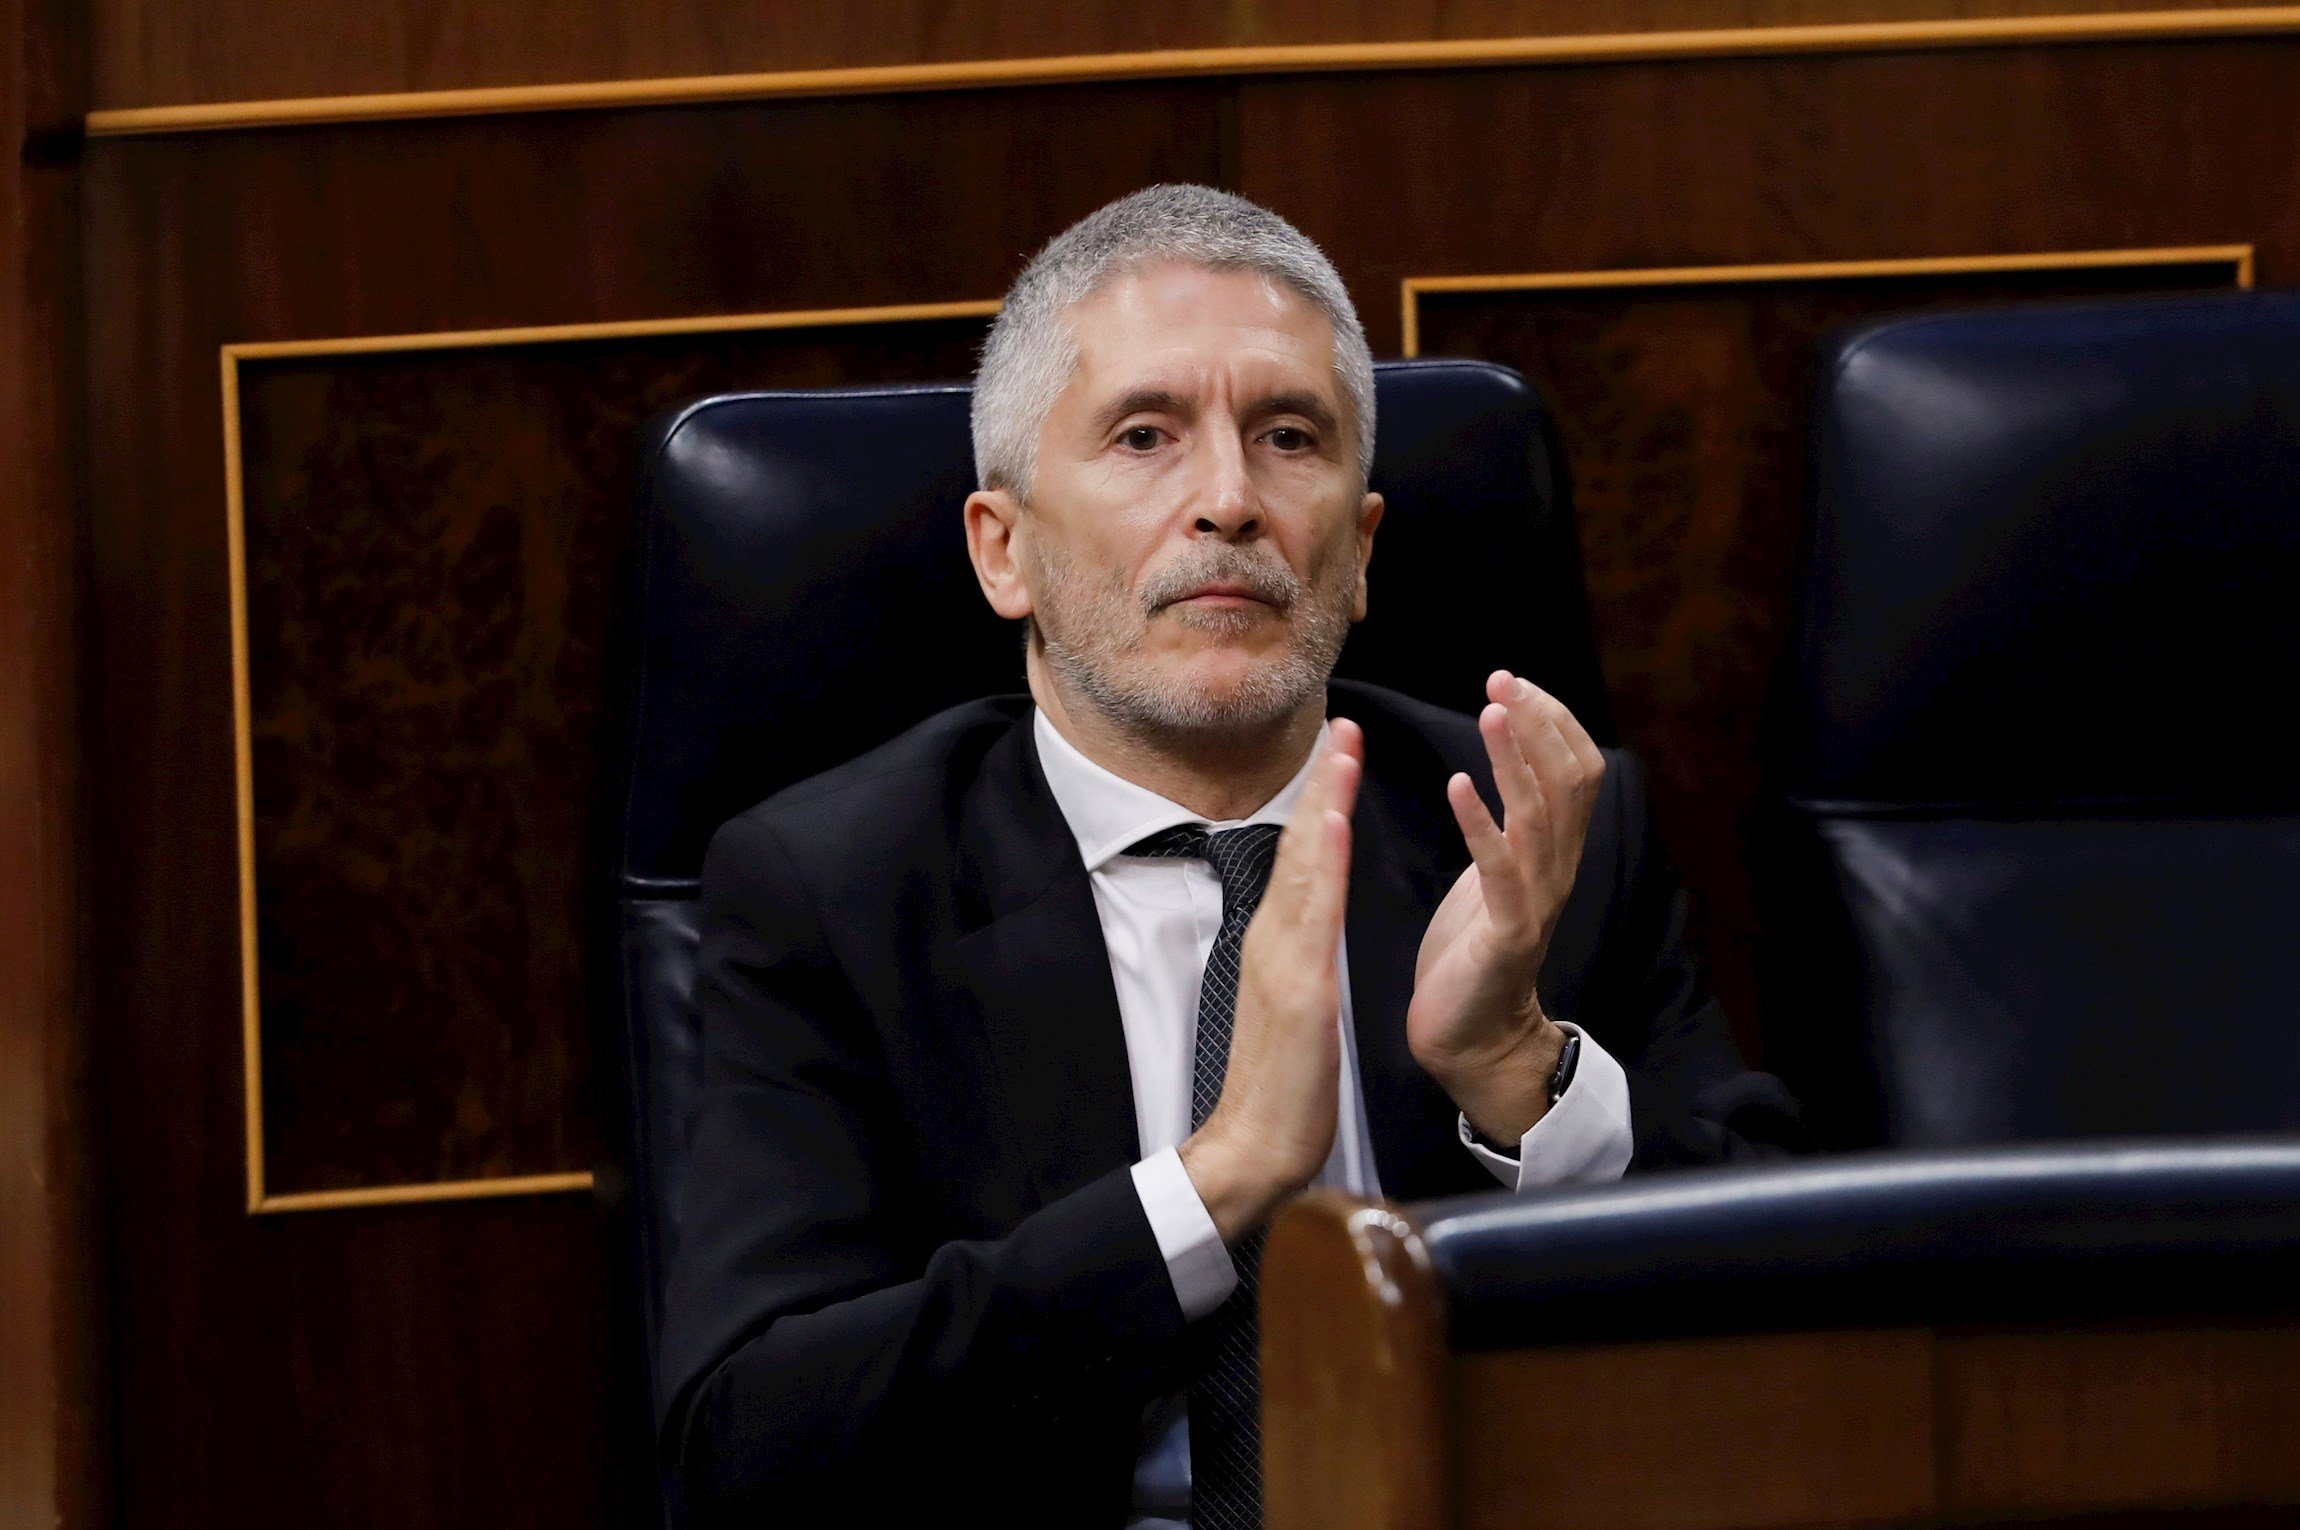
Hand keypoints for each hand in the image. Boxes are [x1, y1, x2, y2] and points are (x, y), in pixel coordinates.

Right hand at [1179, 719, 1361, 1242]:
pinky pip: (1314, 915)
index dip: (1321, 802)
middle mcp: (1274, 938)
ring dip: (1324, 803)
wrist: (1254, 1146)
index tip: (1338, 752)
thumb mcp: (1293, 1004)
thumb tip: (1311, 924)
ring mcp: (1282, 960)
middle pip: (1301, 847)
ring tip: (1342, 750)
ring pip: (1306, 867)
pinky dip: (1324, 865)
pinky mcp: (1298, 989)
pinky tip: (1335, 826)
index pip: (1304, 859)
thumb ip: (1299, 957)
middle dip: (1322, 782)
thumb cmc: (1279, 1085)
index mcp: (1279, 942)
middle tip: (1342, 723)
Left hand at [1408, 672, 1604, 1143]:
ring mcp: (1535, 901)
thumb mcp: (1497, 870)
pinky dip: (1479, 822)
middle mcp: (1556, 870)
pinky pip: (1498, 869)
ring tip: (1490, 711)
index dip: (1552, 723)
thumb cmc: (1474, 949)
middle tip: (1503, 680)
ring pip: (1539, 815)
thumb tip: (1513, 761)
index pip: (1577, 771)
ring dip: (1513, 758)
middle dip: (1538, 724)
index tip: (1515, 683)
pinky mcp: (1504, 932)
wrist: (1472, 1037)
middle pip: (1568, 781)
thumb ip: (1513, 822)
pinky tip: (1458, 784)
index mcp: (1555, 853)